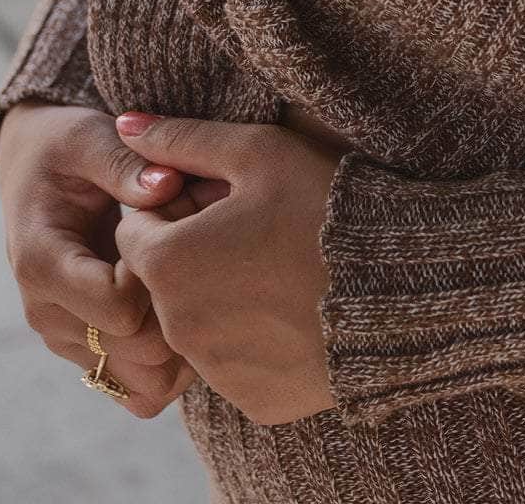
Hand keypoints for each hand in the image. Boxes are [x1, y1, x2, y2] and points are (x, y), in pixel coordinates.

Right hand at [0, 101, 199, 418]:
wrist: (36, 169)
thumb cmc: (66, 148)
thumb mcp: (91, 138)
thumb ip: (126, 164)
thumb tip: (167, 186)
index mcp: (42, 265)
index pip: (117, 309)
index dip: (158, 275)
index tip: (171, 228)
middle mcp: (48, 314)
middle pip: (135, 351)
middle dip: (178, 304)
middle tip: (195, 251)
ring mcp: (67, 339)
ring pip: (143, 380)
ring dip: (181, 336)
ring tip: (193, 277)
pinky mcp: (88, 350)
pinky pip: (141, 387)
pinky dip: (173, 359)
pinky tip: (188, 306)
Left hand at [112, 111, 344, 427]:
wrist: (400, 284)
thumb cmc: (325, 203)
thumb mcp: (258, 152)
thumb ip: (183, 139)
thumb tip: (124, 123)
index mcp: (169, 263)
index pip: (135, 229)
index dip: (174, 207)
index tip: (222, 199)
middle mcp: (177, 328)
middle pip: (164, 280)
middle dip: (193, 253)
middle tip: (256, 231)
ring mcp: (216, 371)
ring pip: (198, 324)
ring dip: (221, 297)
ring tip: (281, 268)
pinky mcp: (254, 401)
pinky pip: (236, 363)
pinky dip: (254, 341)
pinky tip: (295, 312)